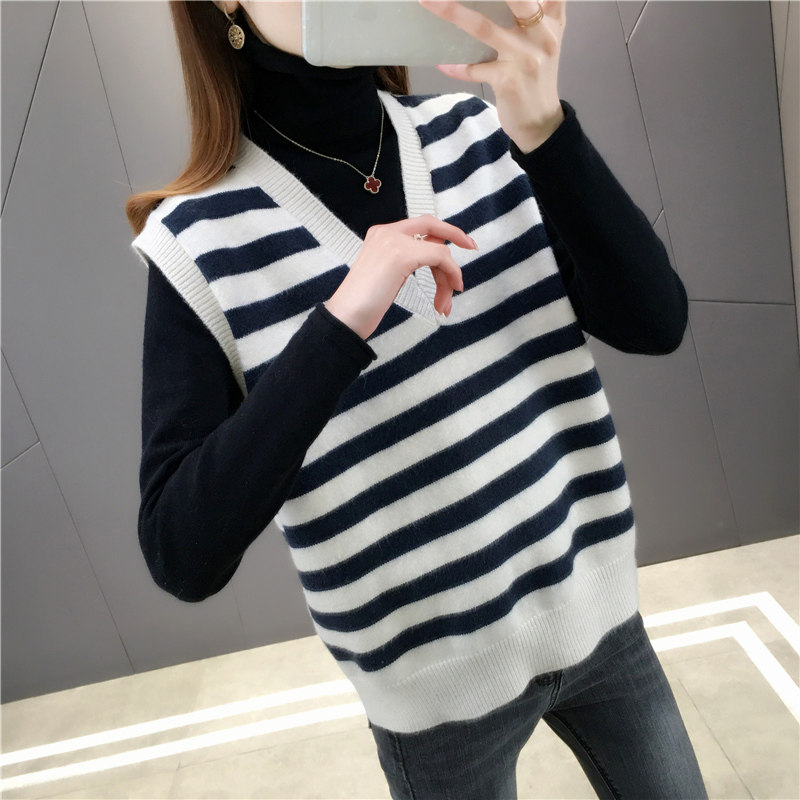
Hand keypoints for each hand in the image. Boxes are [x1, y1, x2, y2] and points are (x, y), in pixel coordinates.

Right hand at [325, 215, 476, 339]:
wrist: (346, 317)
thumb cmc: (364, 304)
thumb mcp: (389, 275)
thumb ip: (408, 261)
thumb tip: (439, 261)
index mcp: (381, 233)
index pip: (424, 225)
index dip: (449, 232)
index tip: (468, 244)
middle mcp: (387, 231)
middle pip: (435, 237)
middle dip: (449, 266)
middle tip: (456, 289)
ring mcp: (394, 241)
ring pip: (439, 252)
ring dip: (446, 280)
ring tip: (442, 306)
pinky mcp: (401, 254)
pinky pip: (440, 258)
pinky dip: (448, 276)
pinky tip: (442, 300)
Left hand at [418, 0, 566, 153]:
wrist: (542, 123)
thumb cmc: (537, 76)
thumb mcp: (545, 39)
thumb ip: (535, 11)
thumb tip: (503, 3)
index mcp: (552, 17)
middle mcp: (541, 33)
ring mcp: (524, 57)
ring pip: (484, 28)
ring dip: (452, 12)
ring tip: (427, 0)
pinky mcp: (508, 81)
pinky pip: (473, 68)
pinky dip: (455, 66)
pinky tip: (441, 61)